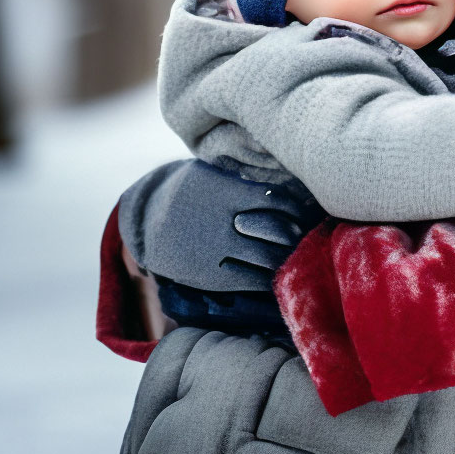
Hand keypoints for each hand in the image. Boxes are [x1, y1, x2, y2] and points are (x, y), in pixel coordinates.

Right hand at [119, 159, 325, 292]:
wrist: (147, 224)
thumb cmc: (187, 192)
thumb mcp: (208, 174)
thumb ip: (240, 178)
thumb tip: (279, 173)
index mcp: (228, 193)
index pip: (277, 200)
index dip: (297, 209)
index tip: (304, 213)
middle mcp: (225, 222)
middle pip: (279, 231)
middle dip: (297, 235)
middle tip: (307, 235)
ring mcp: (219, 251)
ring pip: (269, 258)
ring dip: (288, 258)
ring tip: (297, 255)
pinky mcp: (212, 276)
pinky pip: (252, 280)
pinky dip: (271, 277)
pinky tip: (278, 271)